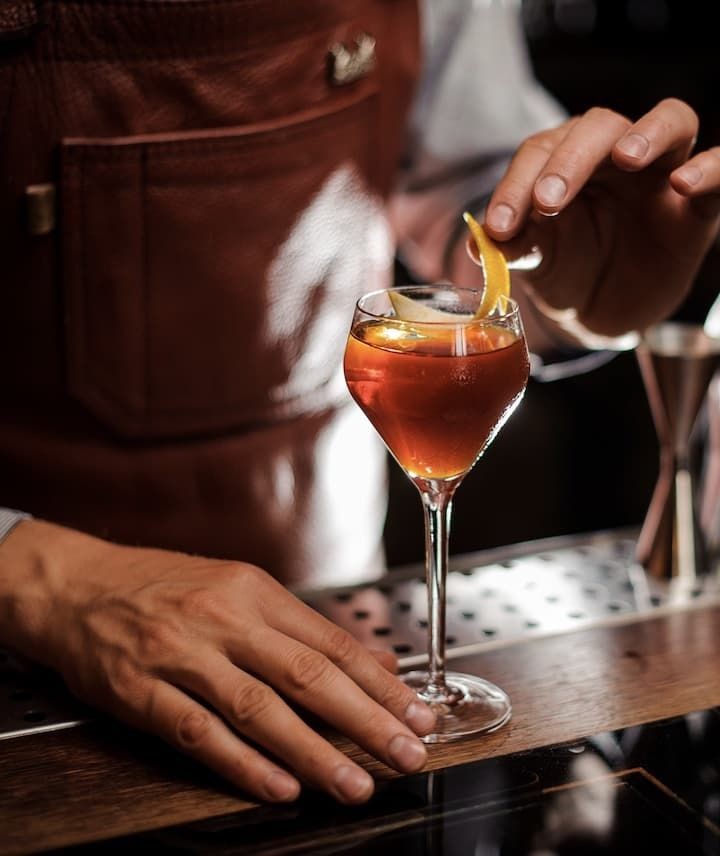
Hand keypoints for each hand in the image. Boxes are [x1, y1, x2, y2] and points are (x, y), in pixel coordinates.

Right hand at [0, 521, 434, 804]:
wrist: (77, 584)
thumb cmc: (163, 587)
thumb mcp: (237, 588)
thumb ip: (303, 628)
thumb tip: (374, 660)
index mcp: (253, 591)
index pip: (329, 642)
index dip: (378, 682)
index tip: (417, 712)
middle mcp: (223, 618)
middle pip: (305, 674)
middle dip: (363, 718)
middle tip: (405, 752)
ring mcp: (181, 654)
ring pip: (258, 708)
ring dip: (312, 751)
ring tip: (354, 782)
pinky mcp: (142, 690)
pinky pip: (198, 732)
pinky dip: (242, 763)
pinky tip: (279, 786)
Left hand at [485, 98, 719, 336]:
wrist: (603, 312)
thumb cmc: (568, 272)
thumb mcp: (537, 264)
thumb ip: (512, 248)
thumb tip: (477, 242)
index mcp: (564, 163)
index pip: (540, 152)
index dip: (517, 185)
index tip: (499, 226)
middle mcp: (613, 157)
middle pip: (598, 127)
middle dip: (570, 158)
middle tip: (549, 199)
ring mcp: (661, 173)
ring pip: (670, 120)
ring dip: (647, 133)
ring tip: (627, 156)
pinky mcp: (699, 205)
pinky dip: (710, 167)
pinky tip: (685, 182)